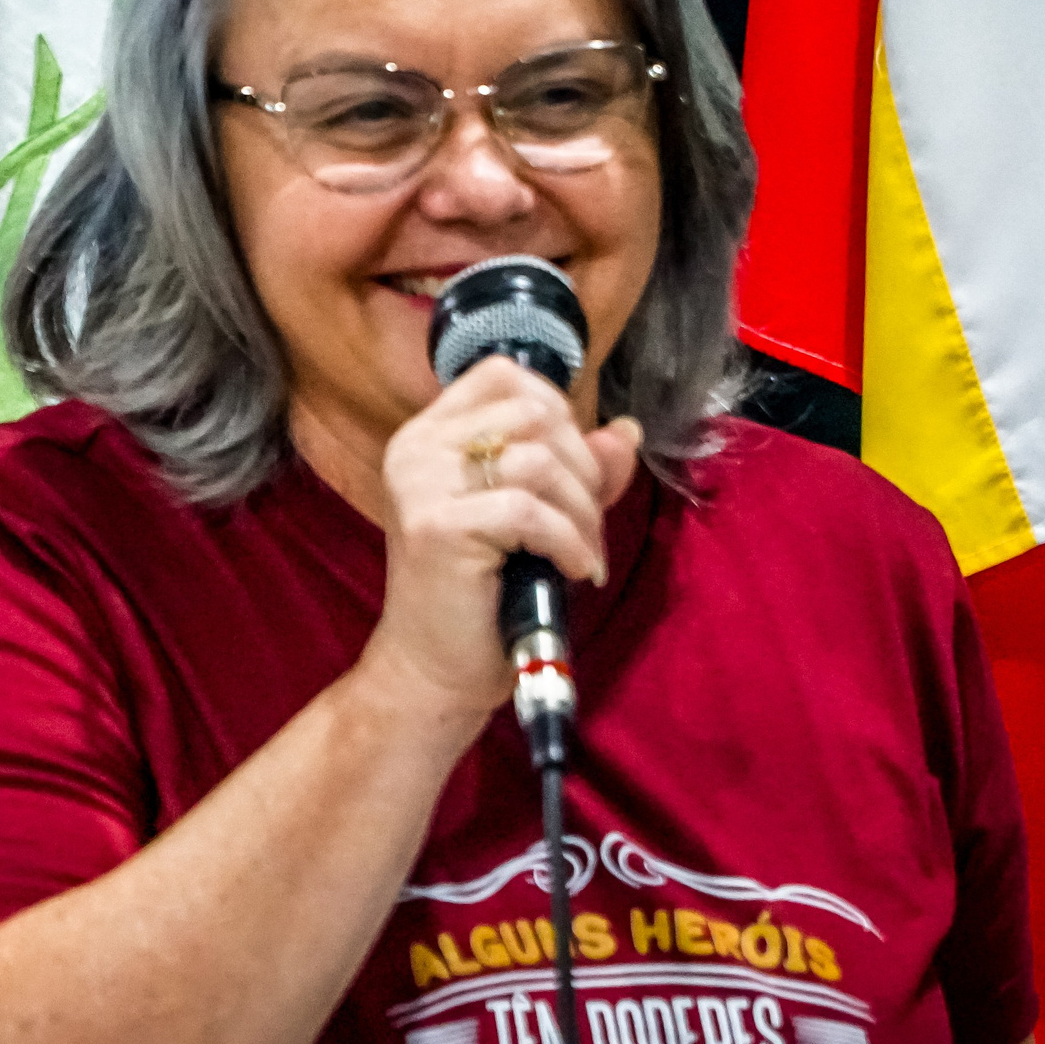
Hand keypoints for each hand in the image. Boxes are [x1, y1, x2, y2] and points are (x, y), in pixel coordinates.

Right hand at [354, 356, 642, 725]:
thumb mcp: (536, 518)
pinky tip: (573, 571)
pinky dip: (569, 542)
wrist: (435, 669)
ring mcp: (421, 484)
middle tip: (586, 522)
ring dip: (582, 510)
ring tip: (582, 552)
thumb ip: (575, 470)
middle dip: (581, 467)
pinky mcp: (437, 526)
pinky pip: (530, 511)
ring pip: (537, 460)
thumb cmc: (483, 594)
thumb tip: (628, 431)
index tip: (572, 468)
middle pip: (532, 412)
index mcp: (429, 435)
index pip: (503, 374)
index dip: (557, 411)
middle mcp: (416, 448)